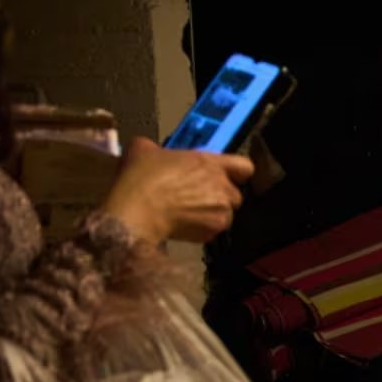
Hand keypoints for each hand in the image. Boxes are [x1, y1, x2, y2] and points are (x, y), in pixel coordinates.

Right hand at [100, 138, 253, 243]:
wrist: (136, 211)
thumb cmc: (141, 178)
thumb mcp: (143, 149)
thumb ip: (157, 149)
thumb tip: (151, 152)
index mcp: (210, 163)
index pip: (244, 166)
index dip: (237, 172)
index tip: (227, 175)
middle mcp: (222, 187)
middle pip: (234, 193)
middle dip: (220, 196)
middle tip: (197, 197)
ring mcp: (221, 211)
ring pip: (225, 214)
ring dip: (212, 214)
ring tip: (187, 213)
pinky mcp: (213, 232)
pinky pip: (213, 230)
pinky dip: (202, 229)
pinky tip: (182, 224)